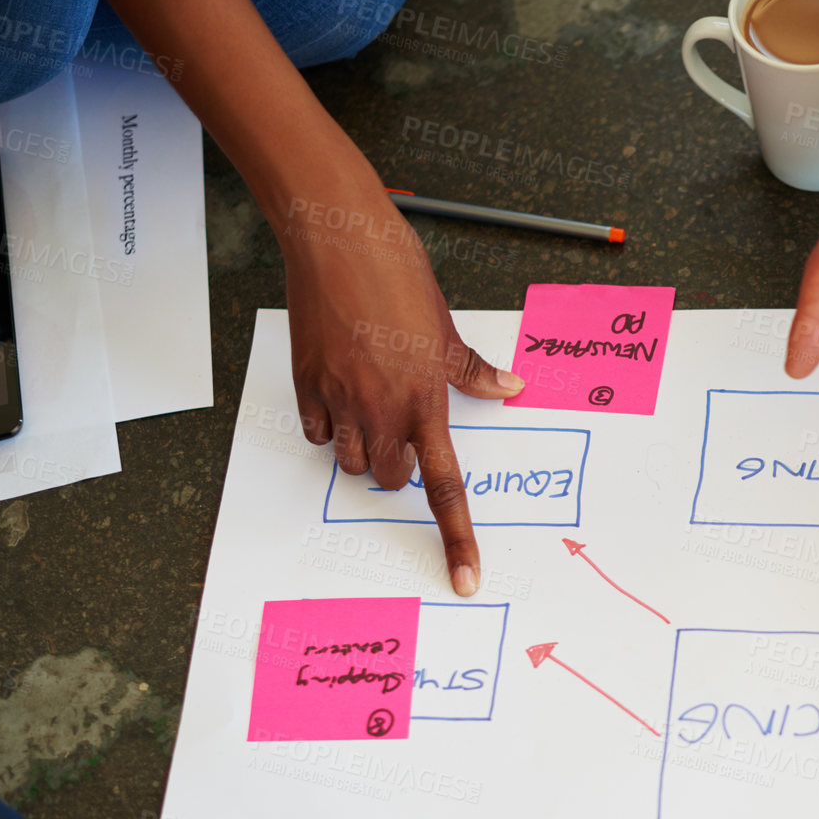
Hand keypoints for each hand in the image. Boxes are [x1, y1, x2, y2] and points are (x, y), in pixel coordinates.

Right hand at [283, 186, 522, 596]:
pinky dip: (329, 427)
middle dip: (401, 468)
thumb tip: (512, 388)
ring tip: (372, 407)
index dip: (457, 538)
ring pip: (353, 463)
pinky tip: (339, 394)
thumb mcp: (446, 327)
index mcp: (426, 400)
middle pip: (394, 480)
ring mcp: (340, 401)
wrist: (337, 240)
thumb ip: (473, 370)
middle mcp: (383, 410)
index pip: (446, 487)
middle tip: (405, 428)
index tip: (464, 578)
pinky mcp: (306, 387)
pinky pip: (317, 434)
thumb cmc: (397, 277)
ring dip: (365, 451)